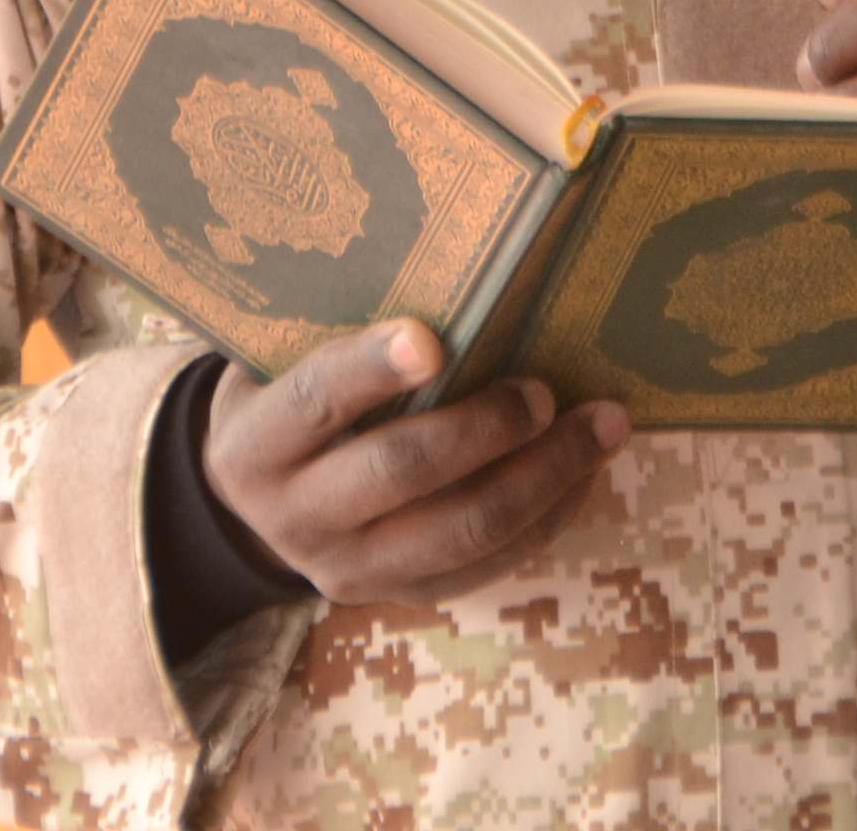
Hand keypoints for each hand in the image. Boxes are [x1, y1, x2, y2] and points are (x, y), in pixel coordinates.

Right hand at [201, 320, 629, 606]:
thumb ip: (335, 326)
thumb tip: (452, 262)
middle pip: (399, 472)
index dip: (370, 369)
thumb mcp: (278, 359)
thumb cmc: (284, 396)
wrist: (253, 503)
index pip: (314, 402)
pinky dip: (547, 517)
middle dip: (484, 428)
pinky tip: (586, 471)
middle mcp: (294, 517)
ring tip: (603, 425)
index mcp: (255, 446)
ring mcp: (349, 568)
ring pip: (460, 531)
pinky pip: (486, 564)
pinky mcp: (399, 594)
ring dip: (545, 475)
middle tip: (545, 390)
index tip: (432, 337)